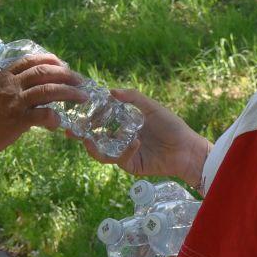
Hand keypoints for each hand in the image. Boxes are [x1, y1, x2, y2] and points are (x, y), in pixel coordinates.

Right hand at [0, 54, 86, 158]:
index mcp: (5, 75)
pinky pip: (43, 115)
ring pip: (48, 90)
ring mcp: (14, 102)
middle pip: (44, 72)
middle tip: (80, 81)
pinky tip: (58, 122)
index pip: (31, 60)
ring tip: (82, 97)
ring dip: (69, 93)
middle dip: (66, 75)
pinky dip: (55, 117)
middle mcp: (11, 85)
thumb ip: (12, 87)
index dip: (51, 61)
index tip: (64, 65)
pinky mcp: (17, 120)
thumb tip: (36, 91)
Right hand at [78, 88, 209, 183]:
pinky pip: (120, 159)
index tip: (76, 110)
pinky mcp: (131, 166)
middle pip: (95, 138)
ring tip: (88, 140)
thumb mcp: (151, 107)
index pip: (99, 120)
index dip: (87, 117)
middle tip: (70, 130)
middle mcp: (120, 138)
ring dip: (93, 147)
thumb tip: (111, 91)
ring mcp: (124, 153)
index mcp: (122, 123)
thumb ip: (133, 98)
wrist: (187, 149)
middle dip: (81, 135)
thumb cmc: (171, 126)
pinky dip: (125, 150)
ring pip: (101, 152)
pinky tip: (135, 142)